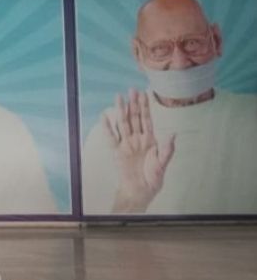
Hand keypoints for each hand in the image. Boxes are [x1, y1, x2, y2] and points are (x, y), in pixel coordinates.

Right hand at [104, 89, 175, 212]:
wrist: (141, 190)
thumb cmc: (153, 177)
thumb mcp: (163, 163)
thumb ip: (167, 149)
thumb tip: (173, 133)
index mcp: (150, 139)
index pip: (147, 119)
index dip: (145, 106)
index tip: (144, 93)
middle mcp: (137, 138)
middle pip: (134, 117)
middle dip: (133, 103)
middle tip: (131, 90)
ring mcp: (126, 143)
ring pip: (123, 123)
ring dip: (121, 110)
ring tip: (119, 97)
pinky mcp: (117, 151)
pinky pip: (111, 137)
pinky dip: (107, 127)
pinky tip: (105, 117)